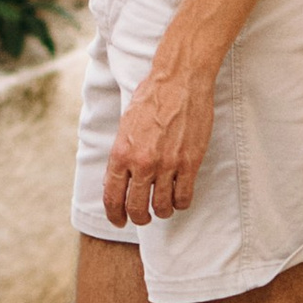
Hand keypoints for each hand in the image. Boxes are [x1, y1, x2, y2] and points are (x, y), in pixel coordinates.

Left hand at [103, 37, 220, 226]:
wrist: (179, 81)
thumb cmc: (151, 98)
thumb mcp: (125, 126)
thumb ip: (122, 154)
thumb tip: (118, 180)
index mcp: (121, 152)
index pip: (113, 196)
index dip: (114, 214)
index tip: (118, 220)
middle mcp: (142, 163)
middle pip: (137, 208)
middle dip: (139, 218)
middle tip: (142, 217)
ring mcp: (167, 165)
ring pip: (162, 207)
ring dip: (162, 211)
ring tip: (163, 206)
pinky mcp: (189, 163)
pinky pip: (184, 197)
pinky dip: (181, 203)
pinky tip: (179, 197)